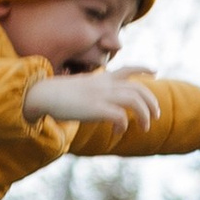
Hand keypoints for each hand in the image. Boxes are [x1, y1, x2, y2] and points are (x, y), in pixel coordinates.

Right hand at [23, 68, 164, 132]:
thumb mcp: (80, 88)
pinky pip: (120, 116)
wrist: (42, 93)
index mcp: (101, 79)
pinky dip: (123, 125)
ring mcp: (101, 96)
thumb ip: (93, 92)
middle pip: (138, 89)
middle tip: (156, 115)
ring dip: (144, 115)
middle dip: (152, 102)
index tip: (155, 71)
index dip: (143, 68)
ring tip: (145, 127)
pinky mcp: (95, 109)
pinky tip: (118, 131)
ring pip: (134, 101)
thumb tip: (100, 105)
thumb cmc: (58, 95)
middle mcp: (104, 85)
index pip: (127, 69)